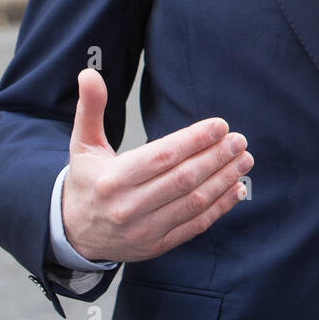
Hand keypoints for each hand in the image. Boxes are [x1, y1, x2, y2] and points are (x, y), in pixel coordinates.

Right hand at [61, 68, 252, 262]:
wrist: (74, 234)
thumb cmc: (86, 181)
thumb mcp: (82, 144)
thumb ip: (90, 108)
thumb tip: (88, 73)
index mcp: (113, 179)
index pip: (162, 156)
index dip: (194, 140)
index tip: (220, 125)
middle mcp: (129, 207)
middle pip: (183, 179)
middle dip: (216, 158)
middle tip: (239, 140)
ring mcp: (144, 230)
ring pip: (193, 203)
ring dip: (224, 180)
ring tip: (244, 160)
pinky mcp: (157, 246)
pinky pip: (195, 226)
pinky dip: (220, 207)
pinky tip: (237, 188)